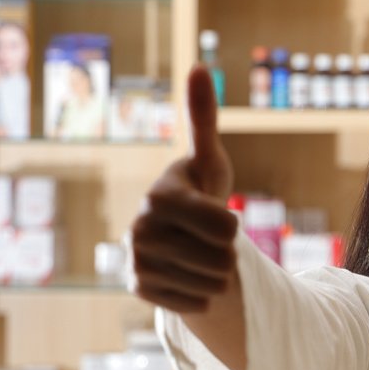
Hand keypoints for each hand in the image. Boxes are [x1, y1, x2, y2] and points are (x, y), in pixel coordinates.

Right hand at [129, 66, 237, 312]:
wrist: (179, 237)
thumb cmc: (200, 190)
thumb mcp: (210, 158)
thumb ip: (204, 117)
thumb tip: (199, 65)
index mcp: (160, 195)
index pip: (224, 226)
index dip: (232, 224)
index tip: (221, 216)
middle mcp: (139, 229)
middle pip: (222, 258)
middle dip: (227, 252)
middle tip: (209, 240)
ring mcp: (136, 262)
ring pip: (213, 283)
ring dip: (218, 274)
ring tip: (200, 255)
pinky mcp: (140, 290)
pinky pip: (198, 303)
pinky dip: (204, 295)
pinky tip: (189, 276)